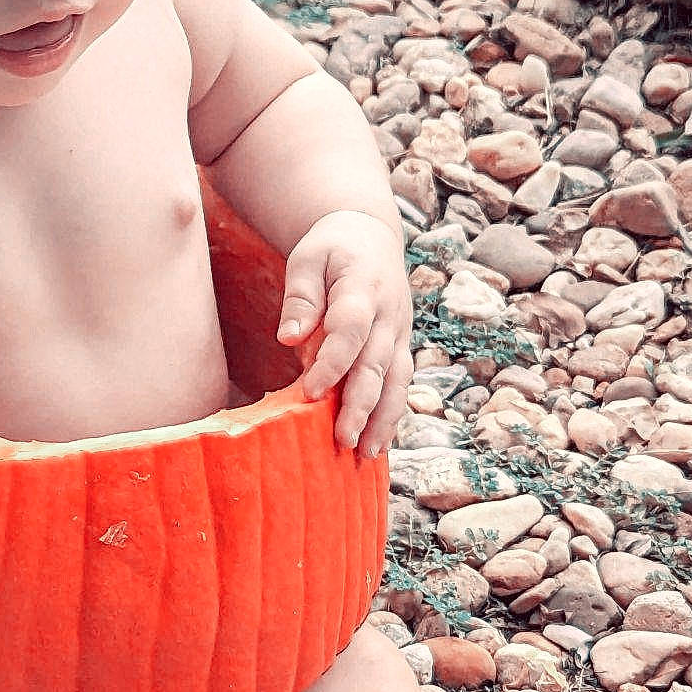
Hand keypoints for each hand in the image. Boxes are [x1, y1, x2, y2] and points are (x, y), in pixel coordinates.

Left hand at [276, 210, 412, 454]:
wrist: (372, 237)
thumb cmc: (331, 248)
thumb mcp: (308, 257)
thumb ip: (301, 296)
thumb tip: (289, 337)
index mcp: (364, 288)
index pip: (350, 331)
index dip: (332, 363)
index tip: (309, 393)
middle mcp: (389, 315)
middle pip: (377, 365)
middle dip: (360, 406)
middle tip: (342, 440)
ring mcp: (400, 333)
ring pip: (397, 381)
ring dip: (383, 420)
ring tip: (365, 454)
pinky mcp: (401, 347)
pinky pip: (401, 384)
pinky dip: (392, 415)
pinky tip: (378, 444)